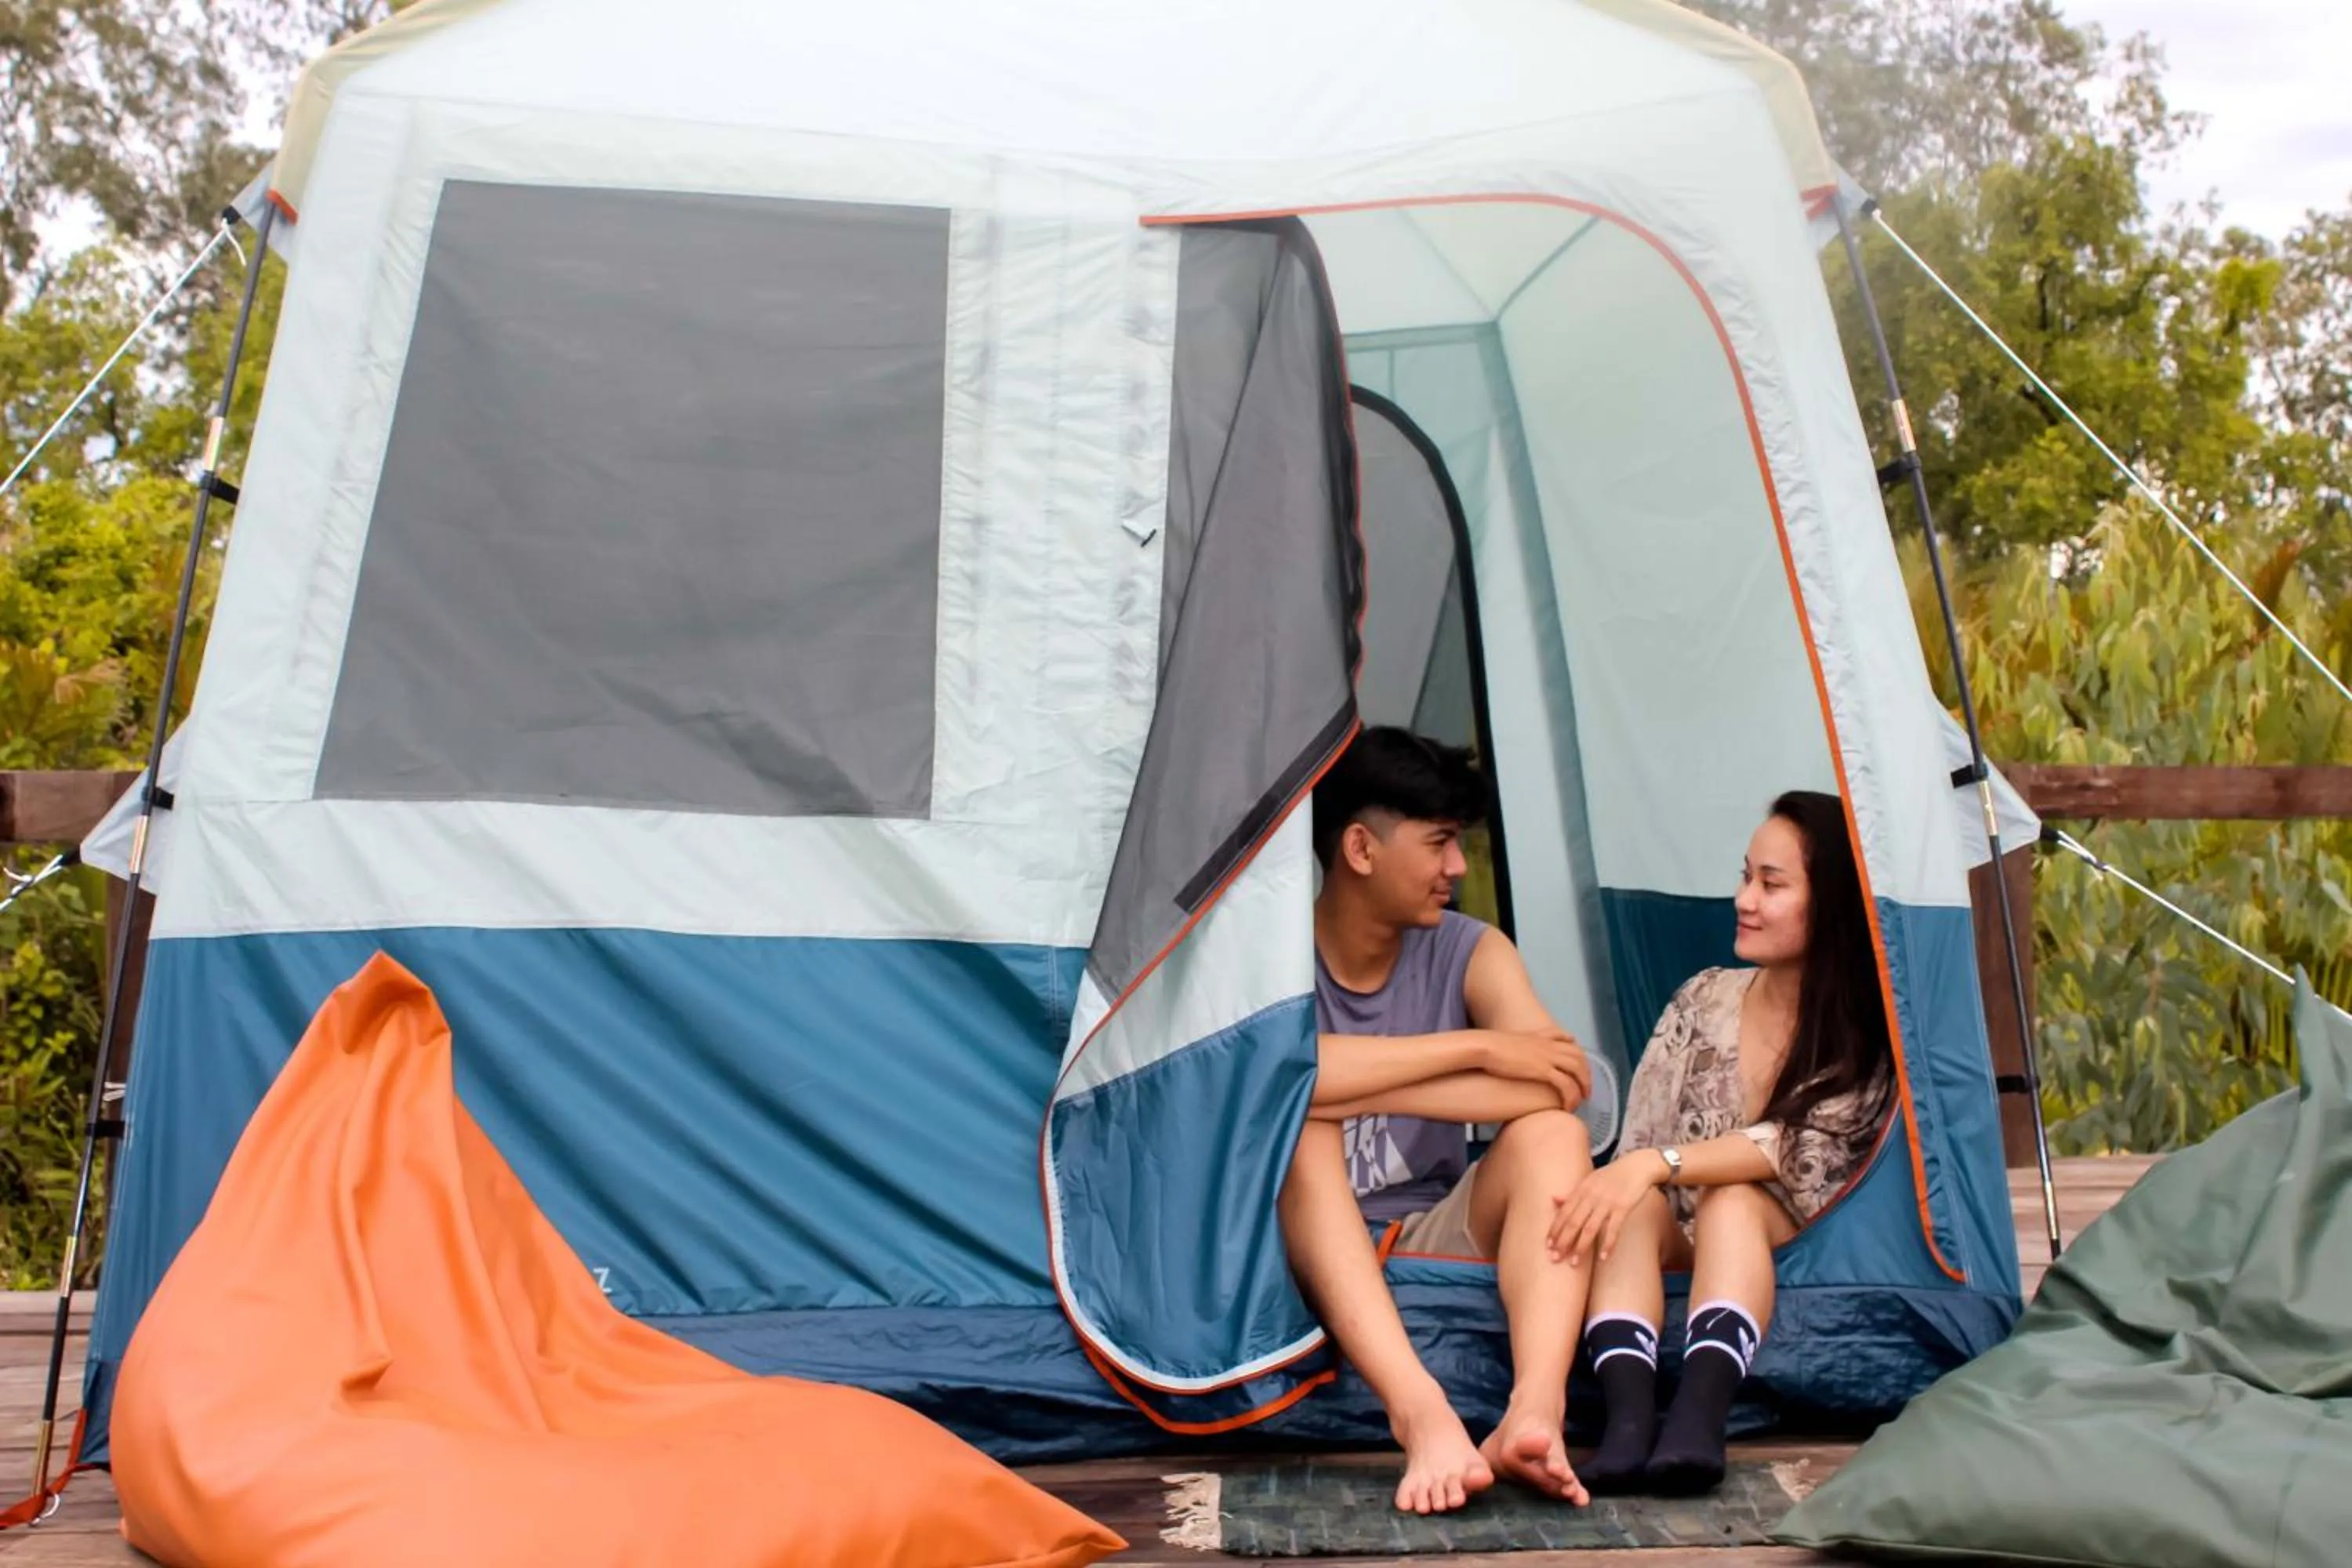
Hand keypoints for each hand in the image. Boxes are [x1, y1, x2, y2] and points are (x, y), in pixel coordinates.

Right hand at [1478, 1028, 1590, 1110]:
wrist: (1484, 1047)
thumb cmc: (1486, 1047)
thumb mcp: (1502, 1041)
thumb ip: (1511, 1046)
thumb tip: (1505, 1053)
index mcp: (1538, 1036)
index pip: (1564, 1036)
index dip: (1574, 1046)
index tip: (1577, 1056)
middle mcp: (1547, 1045)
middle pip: (1577, 1055)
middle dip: (1585, 1072)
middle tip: (1585, 1088)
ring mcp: (1547, 1056)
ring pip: (1577, 1070)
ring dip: (1583, 1086)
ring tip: (1581, 1100)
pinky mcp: (1543, 1070)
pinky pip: (1566, 1084)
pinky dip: (1571, 1096)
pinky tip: (1568, 1107)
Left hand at [1547, 1151, 1667, 1264]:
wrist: (1637, 1165)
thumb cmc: (1612, 1175)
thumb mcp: (1589, 1180)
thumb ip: (1573, 1193)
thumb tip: (1553, 1199)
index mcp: (1581, 1189)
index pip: (1563, 1212)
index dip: (1555, 1229)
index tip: (1547, 1245)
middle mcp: (1591, 1196)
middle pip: (1573, 1222)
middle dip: (1562, 1242)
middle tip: (1554, 1258)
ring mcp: (1606, 1202)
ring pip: (1590, 1228)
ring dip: (1581, 1247)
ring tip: (1574, 1263)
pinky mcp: (1622, 1207)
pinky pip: (1613, 1229)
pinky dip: (1607, 1244)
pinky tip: (1603, 1258)